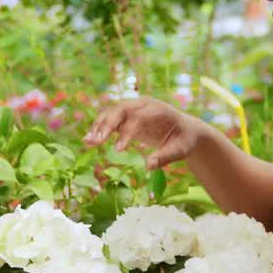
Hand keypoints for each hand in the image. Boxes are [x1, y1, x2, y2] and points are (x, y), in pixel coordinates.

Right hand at [82, 97, 212, 169]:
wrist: (185, 131)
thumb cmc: (184, 141)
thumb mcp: (180, 150)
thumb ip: (165, 157)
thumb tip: (148, 167)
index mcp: (157, 109)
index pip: (138, 117)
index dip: (127, 132)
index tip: (119, 150)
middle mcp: (143, 105)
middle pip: (121, 109)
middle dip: (107, 124)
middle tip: (97, 142)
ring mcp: (134, 109)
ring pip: (112, 113)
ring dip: (99, 126)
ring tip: (88, 142)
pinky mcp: (127, 118)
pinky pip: (110, 120)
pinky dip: (100, 129)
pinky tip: (90, 141)